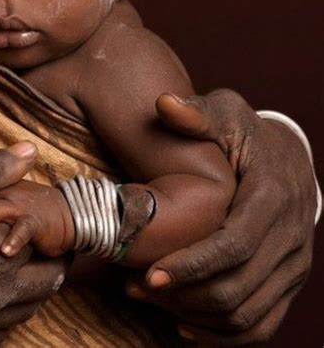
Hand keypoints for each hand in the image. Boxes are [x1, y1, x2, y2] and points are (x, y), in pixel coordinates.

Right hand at [0, 143, 68, 346]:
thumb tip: (30, 152)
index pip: (43, 238)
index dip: (36, 218)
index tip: (23, 207)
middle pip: (49, 277)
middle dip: (46, 251)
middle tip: (26, 230)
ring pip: (30, 306)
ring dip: (32, 281)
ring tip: (14, 254)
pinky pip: (4, 330)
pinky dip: (10, 308)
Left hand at [126, 90, 315, 345]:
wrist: (289, 158)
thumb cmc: (247, 135)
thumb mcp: (225, 114)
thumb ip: (196, 113)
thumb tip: (164, 103)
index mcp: (273, 195)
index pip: (235, 244)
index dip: (192, 264)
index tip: (149, 274)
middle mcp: (290, 236)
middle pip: (237, 288)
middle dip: (183, 295)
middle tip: (135, 287)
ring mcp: (293, 264)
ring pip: (246, 314)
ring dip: (194, 315)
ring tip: (149, 299)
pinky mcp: (288, 281)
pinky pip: (261, 326)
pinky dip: (222, 334)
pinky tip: (181, 324)